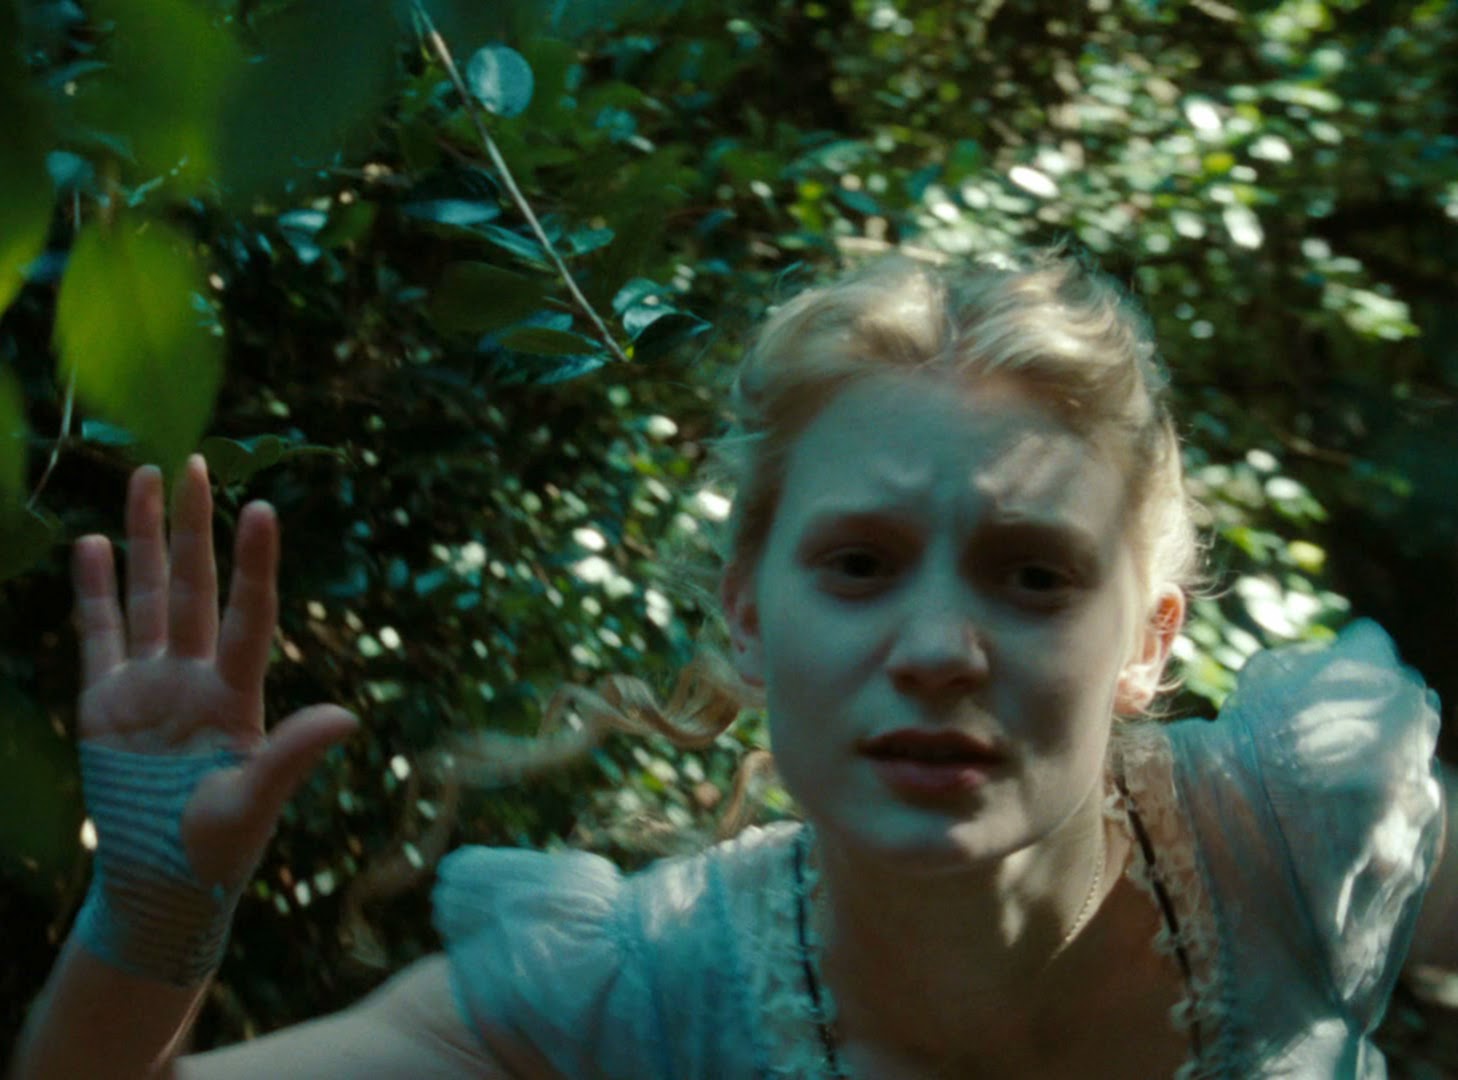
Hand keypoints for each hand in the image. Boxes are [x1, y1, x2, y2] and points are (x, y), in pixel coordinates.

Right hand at [72, 454, 357, 890]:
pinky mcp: (105, 701)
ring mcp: (148, 684)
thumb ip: (292, 756)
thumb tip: (348, 717)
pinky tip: (93, 544)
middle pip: (195, 586)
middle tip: (193, 461)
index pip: (249, 614)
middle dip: (195, 525)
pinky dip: (94, 591)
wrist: (161, 883)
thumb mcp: (256, 803)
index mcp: (236, 694)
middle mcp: (194, 676)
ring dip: (146, 539)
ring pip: (148, 595)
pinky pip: (99, 634)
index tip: (262, 509)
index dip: (254, 564)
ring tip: (145, 478)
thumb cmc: (218, 849)